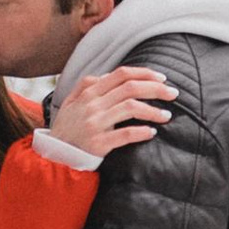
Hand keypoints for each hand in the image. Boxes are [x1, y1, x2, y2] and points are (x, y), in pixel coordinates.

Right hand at [50, 63, 176, 159]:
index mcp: (89, 92)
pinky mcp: (99, 144)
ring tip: (166, 115)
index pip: (121, 74)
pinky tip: (152, 132)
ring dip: (153, 110)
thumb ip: (87, 85)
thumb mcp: (71, 101)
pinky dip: (141, 132)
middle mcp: (92, 105)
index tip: (162, 77)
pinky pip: (125, 134)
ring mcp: (95, 124)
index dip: (144, 73)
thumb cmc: (66, 128)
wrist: (54, 156)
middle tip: (173, 93)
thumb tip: (108, 76)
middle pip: (130, 88)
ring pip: (131, 108)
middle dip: (156, 88)